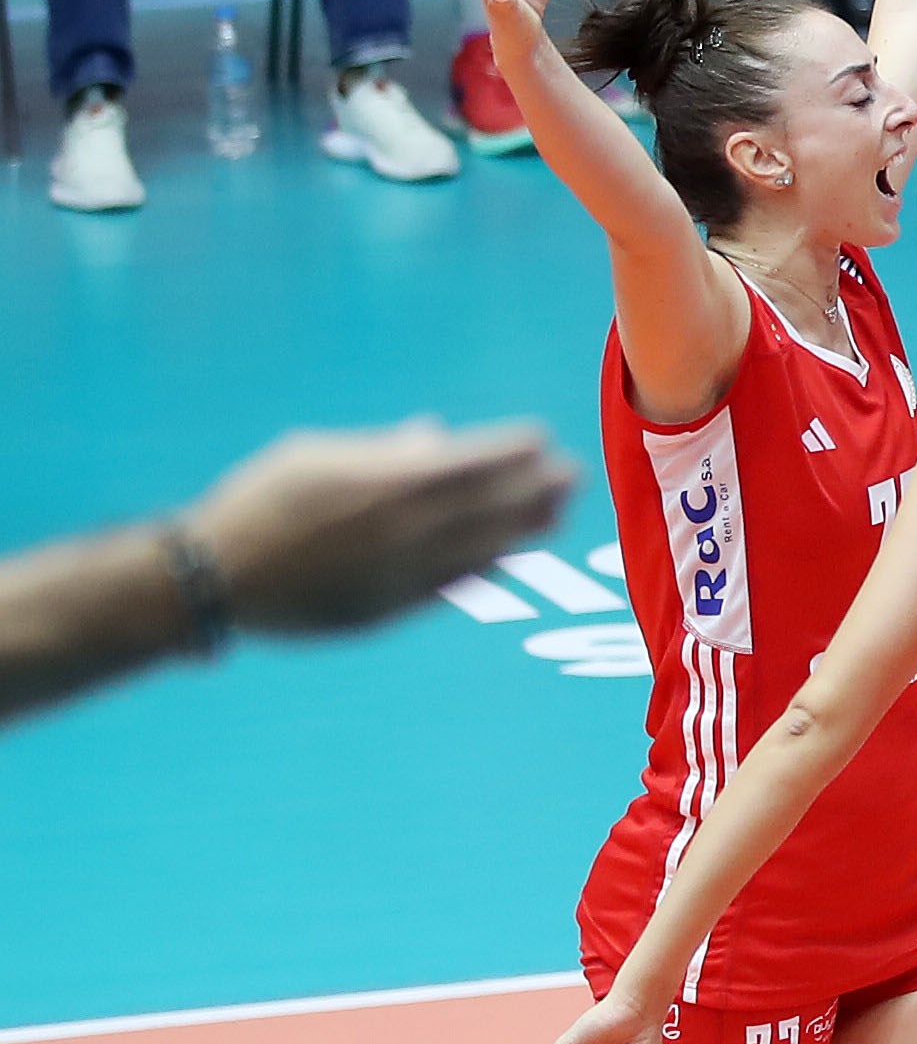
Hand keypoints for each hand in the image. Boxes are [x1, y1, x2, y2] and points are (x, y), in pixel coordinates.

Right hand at [183, 417, 575, 634]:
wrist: (218, 577)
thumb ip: (382, 450)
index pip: (464, 463)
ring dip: (522, 531)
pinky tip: (510, 560)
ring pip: (478, 549)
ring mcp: (399, 572)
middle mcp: (400, 529)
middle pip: (484, 507)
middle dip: (531, 489)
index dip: (508, 451)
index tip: (541, 439)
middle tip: (572, 477)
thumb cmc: (261, 502)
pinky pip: (452, 586)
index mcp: (381, 483)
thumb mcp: (314, 457)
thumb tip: (435, 434)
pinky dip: (485, 569)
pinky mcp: (390, 608)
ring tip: (556, 515)